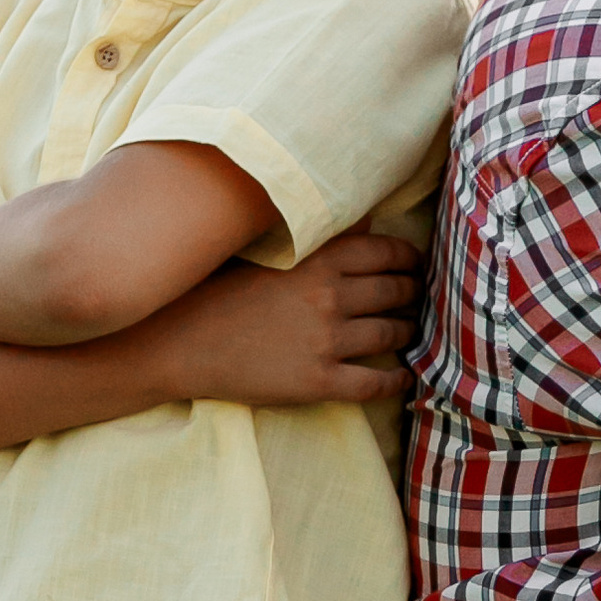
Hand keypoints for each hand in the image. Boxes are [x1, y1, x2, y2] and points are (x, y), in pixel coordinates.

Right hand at [151, 225, 422, 407]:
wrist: (180, 342)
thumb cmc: (219, 291)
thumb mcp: (269, 253)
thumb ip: (320, 237)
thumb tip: (368, 218)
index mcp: (318, 259)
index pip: (386, 251)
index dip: (408, 258)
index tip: (414, 263)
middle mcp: (330, 296)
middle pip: (396, 291)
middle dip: (414, 293)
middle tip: (420, 296)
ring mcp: (327, 341)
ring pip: (392, 334)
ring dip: (409, 332)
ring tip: (411, 331)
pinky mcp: (319, 381)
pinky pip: (374, 383)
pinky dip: (396, 380)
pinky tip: (403, 378)